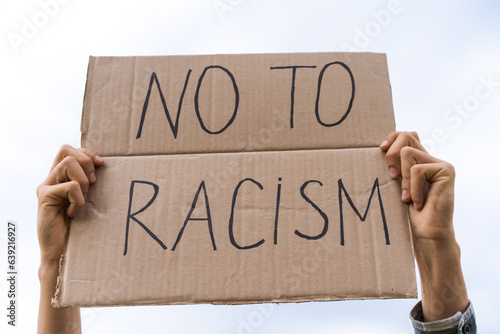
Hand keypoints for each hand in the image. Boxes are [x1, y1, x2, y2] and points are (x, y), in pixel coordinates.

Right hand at [36, 145, 103, 265]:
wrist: (61, 251)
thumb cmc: (78, 227)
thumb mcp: (85, 199)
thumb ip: (86, 182)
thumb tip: (101, 163)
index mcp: (58, 178)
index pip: (68, 150)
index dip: (86, 152)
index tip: (101, 164)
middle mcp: (49, 179)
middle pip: (66, 150)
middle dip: (86, 162)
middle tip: (92, 183)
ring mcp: (45, 187)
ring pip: (69, 164)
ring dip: (83, 181)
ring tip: (81, 200)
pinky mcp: (45, 197)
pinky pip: (71, 186)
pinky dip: (78, 199)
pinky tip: (73, 214)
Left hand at [380, 131, 467, 321]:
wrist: (427, 234)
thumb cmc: (408, 214)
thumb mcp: (396, 186)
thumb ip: (393, 167)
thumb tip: (378, 149)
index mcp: (421, 160)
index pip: (407, 134)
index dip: (392, 137)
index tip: (379, 149)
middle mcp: (433, 158)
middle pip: (407, 136)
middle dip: (391, 155)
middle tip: (391, 177)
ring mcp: (441, 163)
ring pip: (407, 153)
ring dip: (402, 178)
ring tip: (407, 197)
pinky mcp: (447, 170)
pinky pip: (417, 169)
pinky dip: (413, 187)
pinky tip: (418, 202)